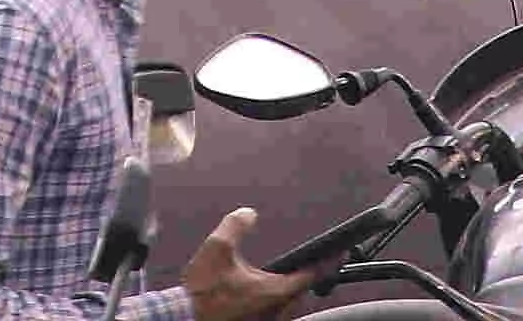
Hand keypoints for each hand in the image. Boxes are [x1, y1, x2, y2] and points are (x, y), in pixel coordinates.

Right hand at [179, 211, 316, 320]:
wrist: (184, 318)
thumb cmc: (201, 293)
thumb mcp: (217, 248)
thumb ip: (235, 226)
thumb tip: (248, 213)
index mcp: (273, 292)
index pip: (310, 276)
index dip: (326, 262)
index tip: (338, 253)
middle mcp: (275, 311)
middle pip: (304, 294)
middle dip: (312, 277)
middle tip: (318, 262)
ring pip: (291, 307)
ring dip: (295, 291)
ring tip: (295, 276)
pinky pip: (278, 315)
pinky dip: (281, 303)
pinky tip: (270, 294)